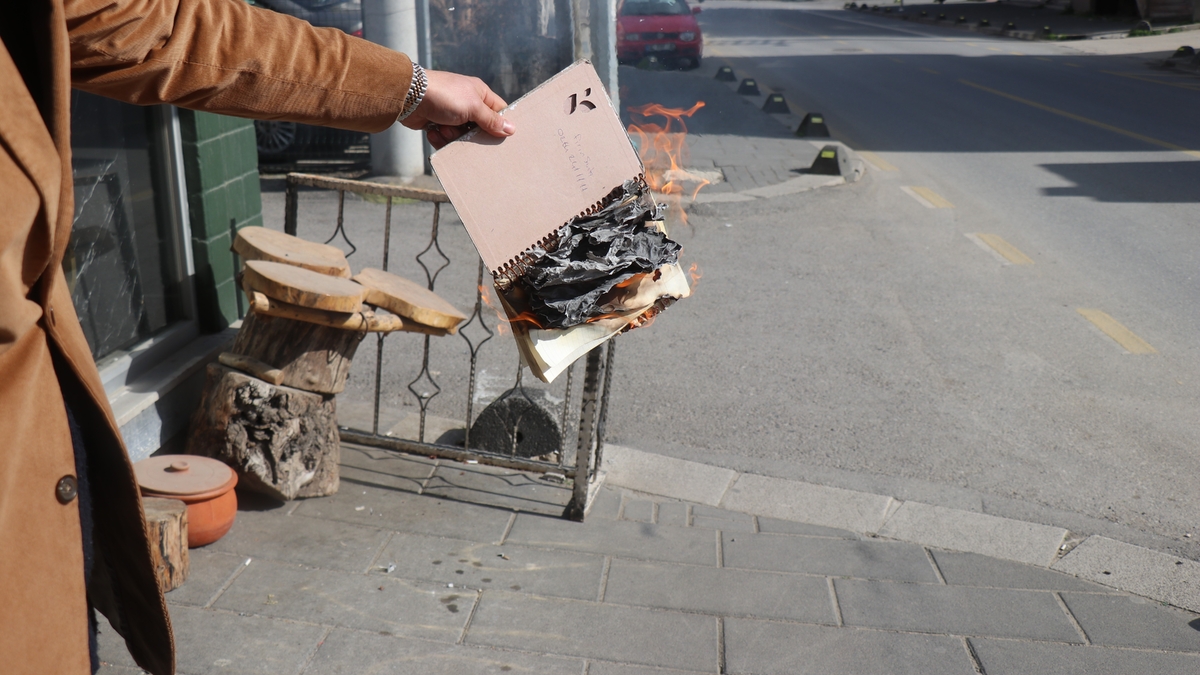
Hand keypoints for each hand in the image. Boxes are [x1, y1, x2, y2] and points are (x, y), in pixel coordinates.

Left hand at [399, 70, 514, 148]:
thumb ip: (492, 120)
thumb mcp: (473, 107)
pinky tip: (434, 131)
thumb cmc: (445, 96)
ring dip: (453, 136)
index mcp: (479, 93)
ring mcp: (451, 113)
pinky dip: (440, 137)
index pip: (498, 110)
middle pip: (480, 127)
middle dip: (472, 135)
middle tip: (469, 138)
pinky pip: (446, 138)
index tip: (503, 138)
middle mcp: (467, 103)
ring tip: (444, 129)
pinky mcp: (437, 123)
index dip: (501, 124)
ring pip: (462, 135)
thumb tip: (512, 129)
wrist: (410, 96)